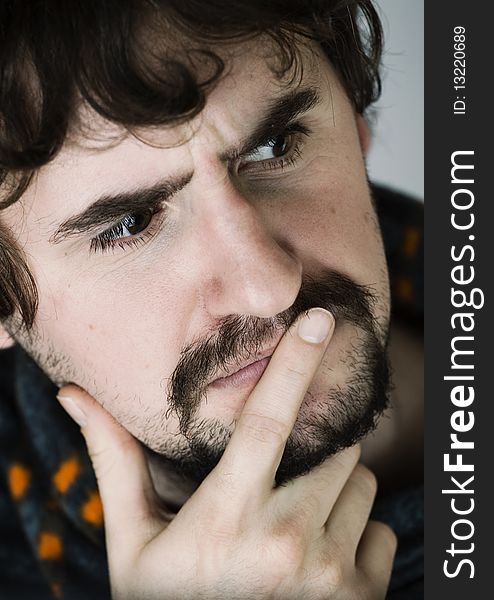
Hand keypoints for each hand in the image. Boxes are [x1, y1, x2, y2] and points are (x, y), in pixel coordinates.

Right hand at [57, 308, 395, 599]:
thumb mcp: (134, 540)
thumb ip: (115, 460)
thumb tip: (75, 395)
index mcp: (226, 515)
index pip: (267, 420)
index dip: (293, 362)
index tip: (320, 320)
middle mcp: (286, 540)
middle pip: (334, 449)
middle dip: (316, 452)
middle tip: (278, 487)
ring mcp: (330, 574)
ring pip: (361, 483)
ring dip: (336, 490)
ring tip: (293, 526)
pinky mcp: (364, 598)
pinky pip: (380, 528)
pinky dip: (357, 533)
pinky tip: (319, 564)